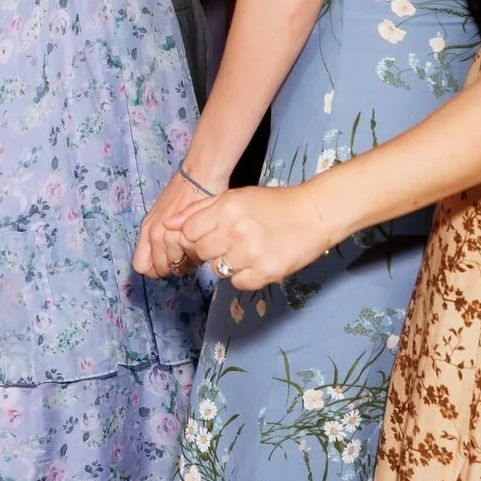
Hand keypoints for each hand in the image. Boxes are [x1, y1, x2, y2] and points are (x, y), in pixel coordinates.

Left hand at [134, 168, 212, 277]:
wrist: (198, 176)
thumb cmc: (184, 195)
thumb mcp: (163, 216)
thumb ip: (160, 238)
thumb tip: (169, 262)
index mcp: (146, 231)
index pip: (141, 266)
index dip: (155, 270)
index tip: (168, 265)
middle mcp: (152, 234)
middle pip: (160, 269)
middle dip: (174, 267)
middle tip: (185, 257)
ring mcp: (167, 233)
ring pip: (176, 264)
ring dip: (187, 261)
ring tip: (194, 247)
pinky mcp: (183, 231)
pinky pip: (189, 256)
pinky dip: (196, 254)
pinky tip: (200, 243)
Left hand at [176, 183, 338, 291]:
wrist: (314, 215)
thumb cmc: (272, 204)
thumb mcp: (234, 198)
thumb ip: (198, 210)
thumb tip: (166, 225)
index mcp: (227, 209)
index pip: (189, 232)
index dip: (196, 235)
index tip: (210, 233)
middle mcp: (236, 231)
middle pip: (201, 252)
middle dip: (211, 249)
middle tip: (231, 241)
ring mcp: (251, 254)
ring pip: (217, 269)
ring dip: (228, 263)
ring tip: (247, 249)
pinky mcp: (265, 273)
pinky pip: (237, 282)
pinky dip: (244, 275)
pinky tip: (257, 261)